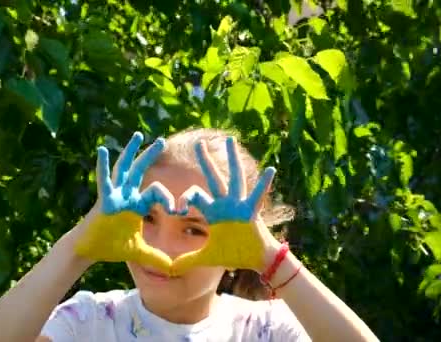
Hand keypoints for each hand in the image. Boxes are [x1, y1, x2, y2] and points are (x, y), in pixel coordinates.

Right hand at [74, 132, 174, 272]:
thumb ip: (155, 257)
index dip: (167, 199)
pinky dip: (102, 166)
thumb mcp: (138, 251)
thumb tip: (172, 268)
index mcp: (135, 205)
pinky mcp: (103, 200)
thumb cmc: (111, 246)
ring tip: (138, 135)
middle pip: (140, 171)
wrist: (89, 250)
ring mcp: (114, 195)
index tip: (179, 209)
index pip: (155, 193)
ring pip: (124, 169)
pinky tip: (102, 150)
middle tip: (163, 140)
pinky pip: (104, 180)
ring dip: (131, 152)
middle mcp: (125, 195)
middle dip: (150, 155)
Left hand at [171, 136, 275, 274]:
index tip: (176, 208)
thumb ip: (188, 260)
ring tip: (230, 139)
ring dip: (232, 159)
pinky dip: (265, 184)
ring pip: (234, 178)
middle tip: (198, 142)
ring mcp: (239, 206)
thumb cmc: (233, 254)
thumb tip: (170, 269)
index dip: (184, 199)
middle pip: (213, 178)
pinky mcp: (252, 212)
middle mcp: (225, 204)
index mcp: (213, 211)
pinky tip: (270, 169)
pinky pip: (258, 196)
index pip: (194, 196)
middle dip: (206, 161)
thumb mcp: (207, 257)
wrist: (255, 260)